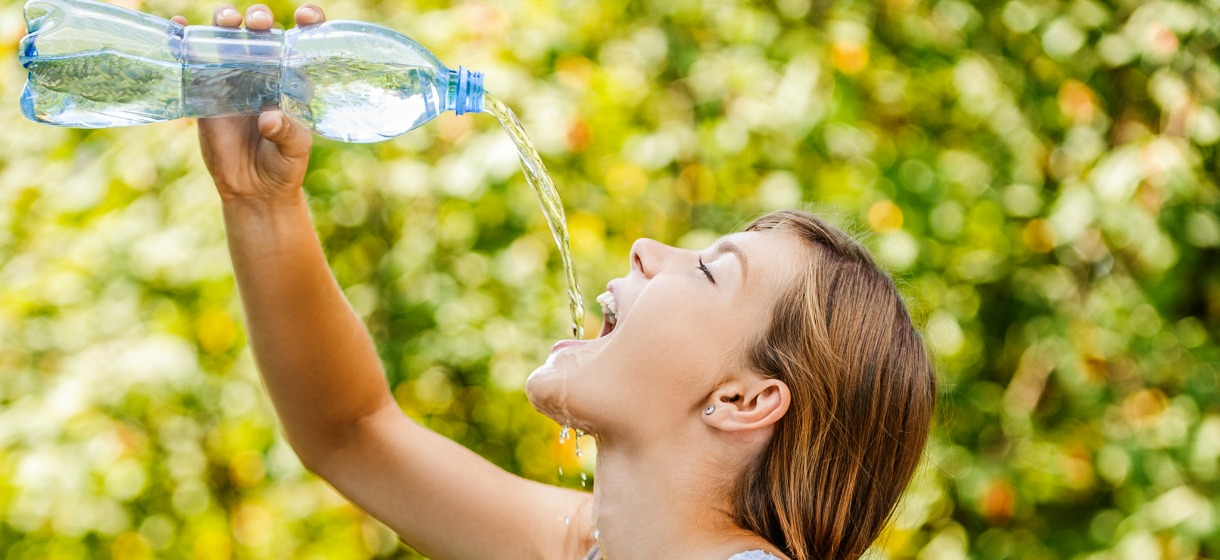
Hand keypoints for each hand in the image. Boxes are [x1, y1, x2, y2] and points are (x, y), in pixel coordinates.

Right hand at [171, 4, 326, 201]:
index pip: (303, 42)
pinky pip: (195, 60)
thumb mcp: (295, 152)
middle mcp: (265, 72)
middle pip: (262, 32)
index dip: (308, 22)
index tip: (305, 16)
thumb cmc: (283, 166)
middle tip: (258, 24)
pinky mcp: (206, 90)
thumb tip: (268, 118)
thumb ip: (287, 133)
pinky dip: (186, 39)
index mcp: (293, 80)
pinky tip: (180, 27)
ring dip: (225, 21)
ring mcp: (234, 78)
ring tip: (227, 21)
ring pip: (228, 39)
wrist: (252, 190)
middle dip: (260, 18)